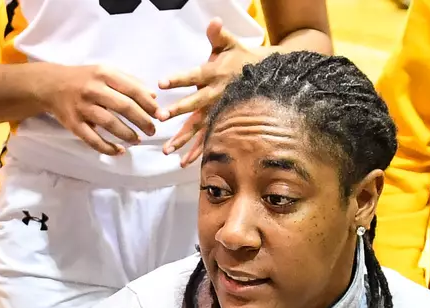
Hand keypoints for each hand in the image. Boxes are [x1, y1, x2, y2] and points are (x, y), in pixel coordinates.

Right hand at [37, 62, 159, 155]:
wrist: (50, 85)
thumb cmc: (84, 78)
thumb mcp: (104, 72)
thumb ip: (129, 81)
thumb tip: (153, 97)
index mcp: (103, 74)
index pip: (132, 89)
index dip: (148, 104)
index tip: (159, 114)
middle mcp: (92, 89)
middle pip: (124, 107)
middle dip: (142, 121)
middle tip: (152, 130)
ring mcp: (82, 108)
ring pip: (110, 124)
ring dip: (128, 134)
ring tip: (138, 139)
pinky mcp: (74, 124)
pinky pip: (93, 140)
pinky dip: (108, 148)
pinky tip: (120, 151)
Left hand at [158, 19, 267, 166]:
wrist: (268, 77)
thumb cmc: (243, 58)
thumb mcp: (231, 44)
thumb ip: (218, 35)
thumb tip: (213, 22)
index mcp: (214, 74)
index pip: (193, 75)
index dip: (178, 78)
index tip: (161, 83)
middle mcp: (216, 95)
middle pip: (195, 104)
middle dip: (179, 110)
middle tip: (161, 117)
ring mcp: (220, 111)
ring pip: (200, 127)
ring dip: (184, 140)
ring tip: (168, 151)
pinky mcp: (223, 123)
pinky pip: (210, 140)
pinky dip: (199, 152)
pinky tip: (184, 162)